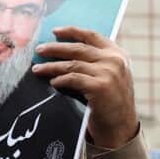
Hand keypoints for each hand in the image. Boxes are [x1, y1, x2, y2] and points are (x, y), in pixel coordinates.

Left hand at [32, 27, 137, 148]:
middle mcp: (115, 61)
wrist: (122, 127)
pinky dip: (60, 80)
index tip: (55, 31)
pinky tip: (53, 82)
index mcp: (119, 54)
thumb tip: (64, 51)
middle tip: (39, 50)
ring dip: (52, 66)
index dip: (72, 31)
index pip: (92, 36)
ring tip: (38, 69)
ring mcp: (109, 73)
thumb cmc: (112, 102)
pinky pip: (72, 78)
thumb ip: (97, 62)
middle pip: (78, 48)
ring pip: (72, 64)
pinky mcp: (100, 86)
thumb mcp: (112, 76)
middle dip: (55, 48)